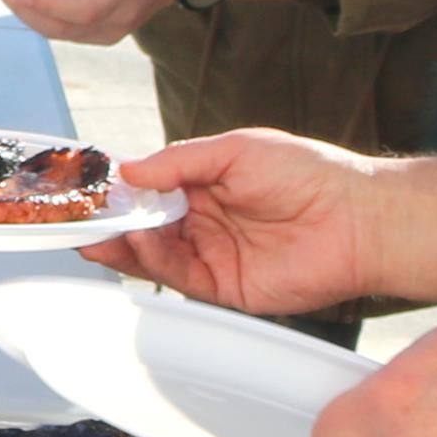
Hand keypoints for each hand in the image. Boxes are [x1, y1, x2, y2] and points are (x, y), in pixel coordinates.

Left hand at [0, 0, 184, 45]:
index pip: (77, 9)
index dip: (41, 3)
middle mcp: (118, 20)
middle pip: (62, 27)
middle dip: (23, 8)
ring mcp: (113, 32)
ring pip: (61, 33)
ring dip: (30, 14)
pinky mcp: (107, 34)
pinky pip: (69, 33)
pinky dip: (44, 19)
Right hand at [90, 127, 389, 316]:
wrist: (358, 220)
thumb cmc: (310, 174)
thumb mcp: (238, 149)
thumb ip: (180, 160)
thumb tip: (130, 169)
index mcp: (207, 184)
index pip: (151, 189)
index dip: (120, 189)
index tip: (88, 186)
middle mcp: (205, 221)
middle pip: (144, 225)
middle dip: (111, 222)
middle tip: (77, 217)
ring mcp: (213, 255)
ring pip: (154, 254)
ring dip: (123, 244)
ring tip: (98, 232)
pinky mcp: (225, 287)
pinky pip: (178, 277)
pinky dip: (152, 262)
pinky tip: (135, 243)